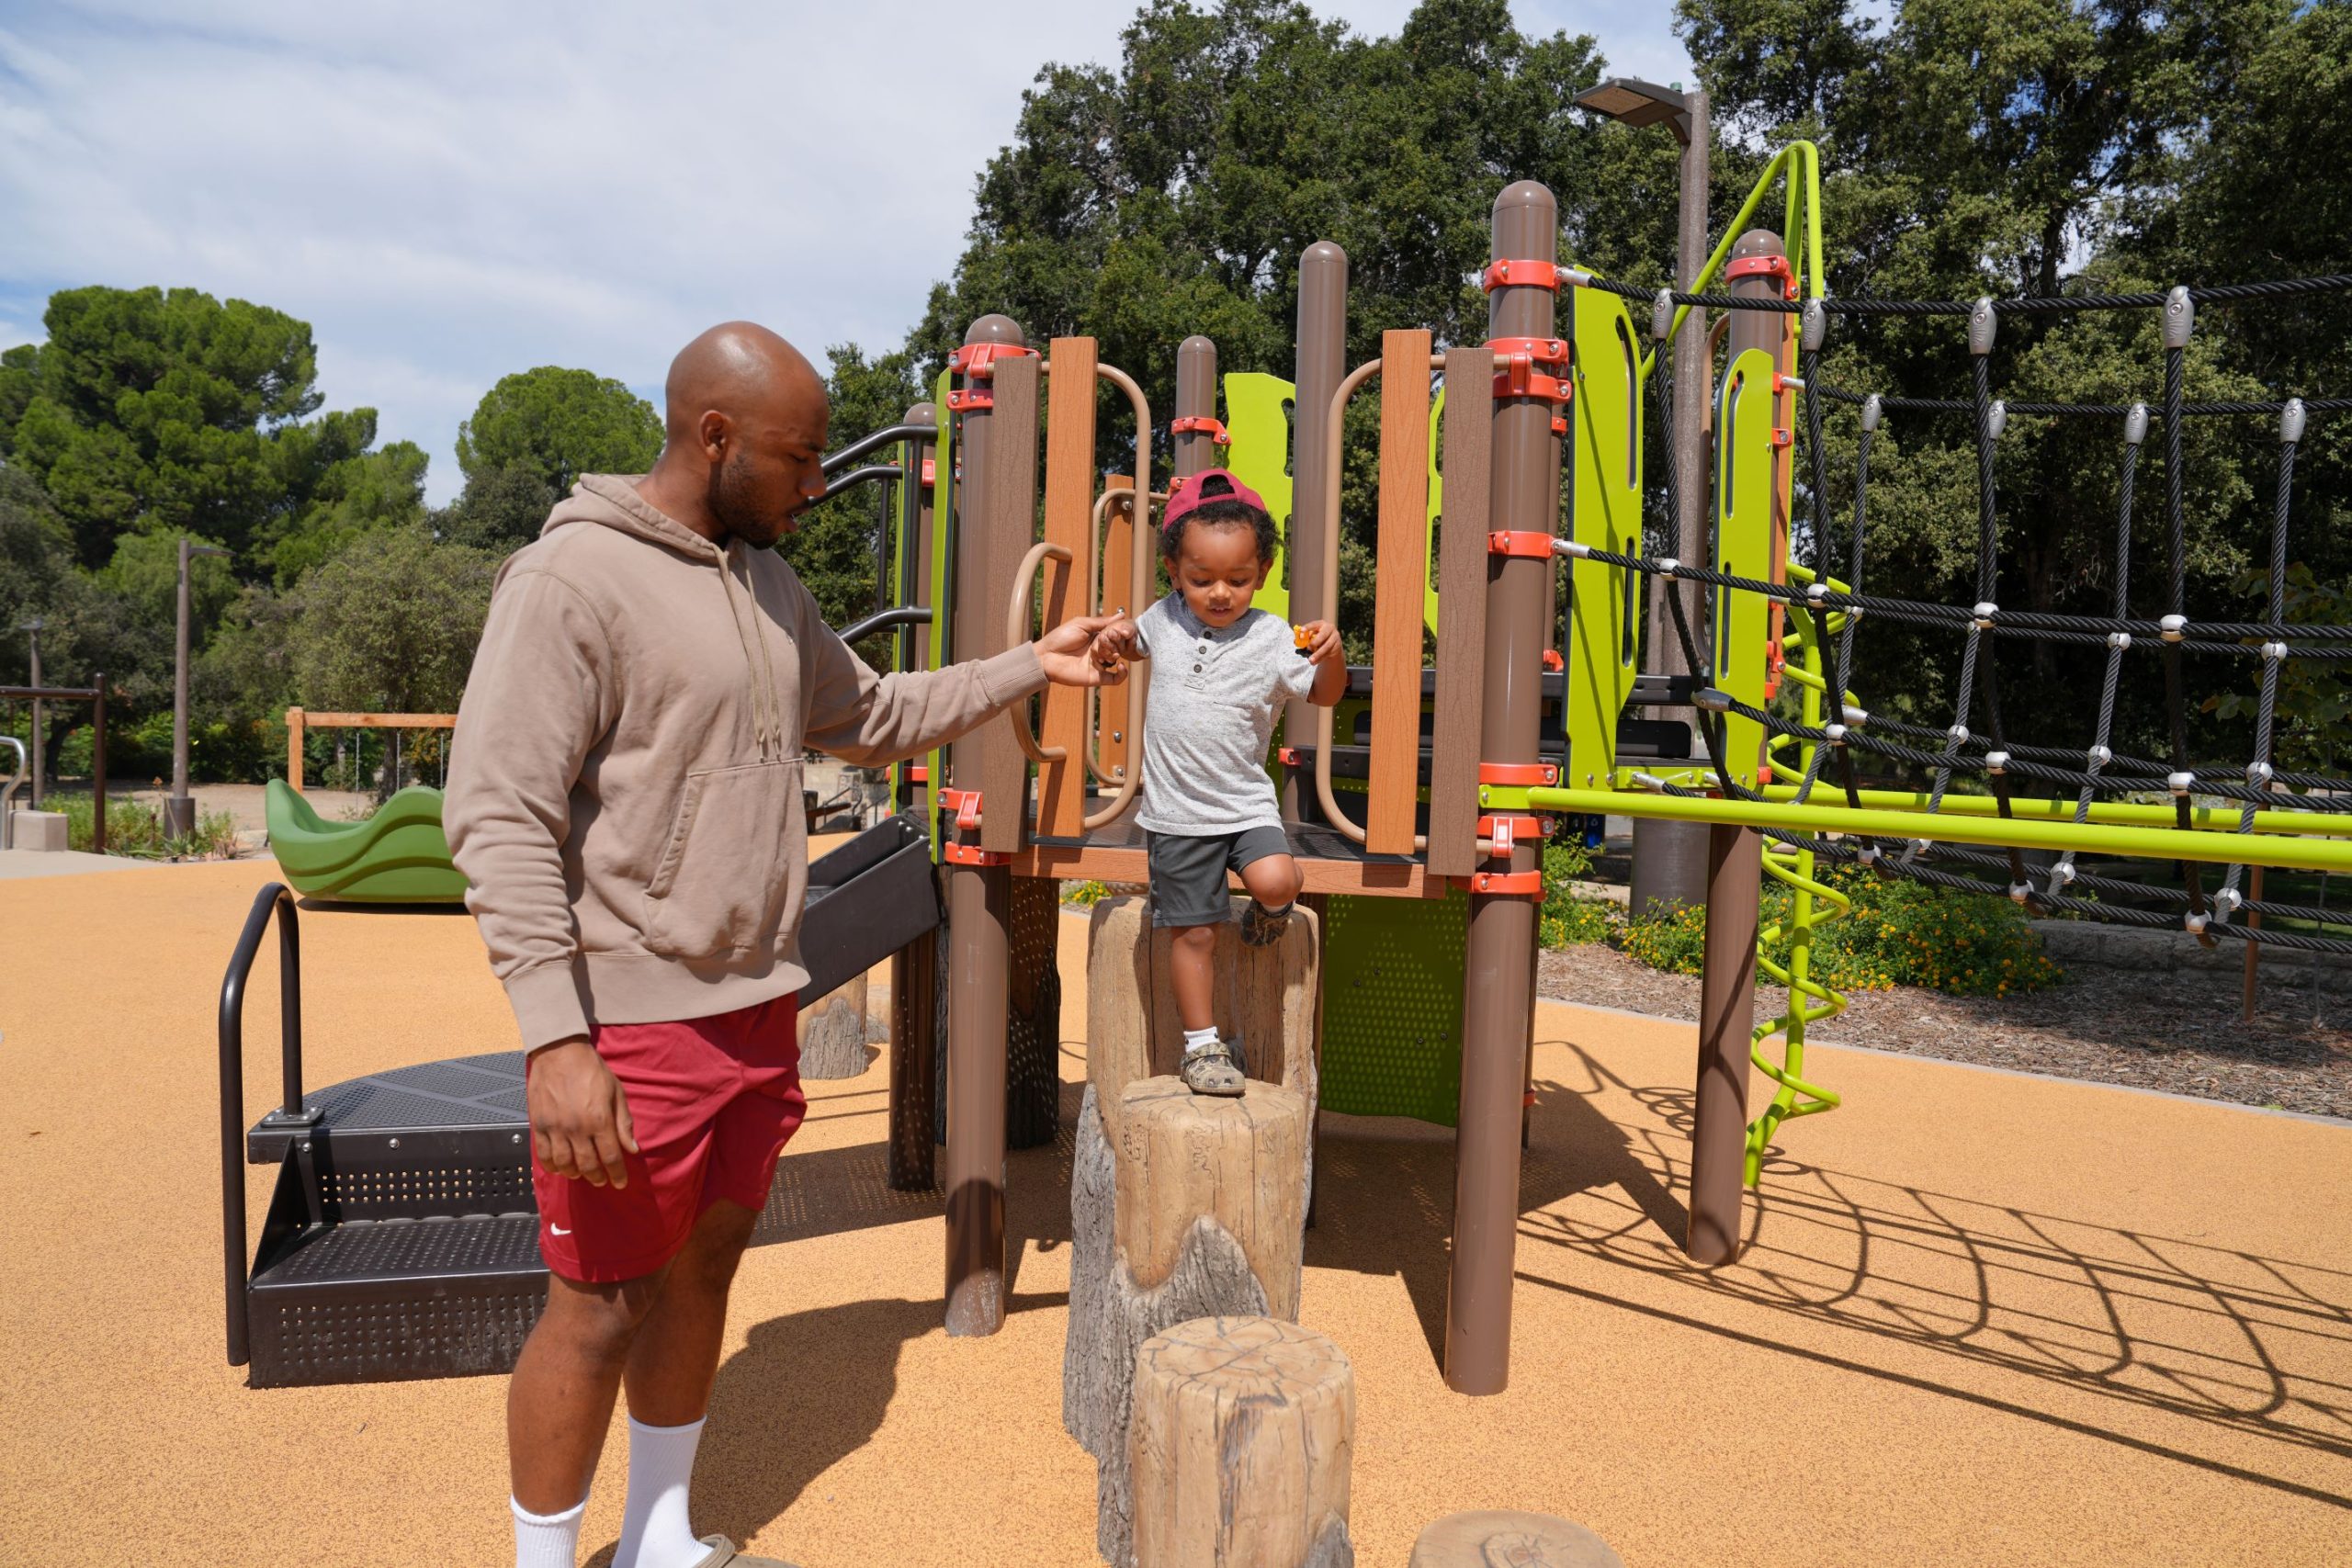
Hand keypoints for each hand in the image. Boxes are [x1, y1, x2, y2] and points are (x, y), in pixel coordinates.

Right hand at [526, 1038, 638, 1187]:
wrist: (560, 1052)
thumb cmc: (592, 1069)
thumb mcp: (616, 1092)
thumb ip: (623, 1122)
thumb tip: (632, 1148)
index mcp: (599, 1120)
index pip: (610, 1157)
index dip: (617, 1174)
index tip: (620, 1183)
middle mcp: (576, 1128)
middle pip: (588, 1165)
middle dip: (597, 1177)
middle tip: (602, 1180)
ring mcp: (555, 1128)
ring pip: (565, 1164)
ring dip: (575, 1174)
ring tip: (582, 1174)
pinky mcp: (539, 1125)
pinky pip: (544, 1154)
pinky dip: (552, 1166)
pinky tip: (560, 1168)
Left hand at [1035, 614, 1127, 686]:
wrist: (1046, 657)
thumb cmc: (1060, 638)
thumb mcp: (1081, 624)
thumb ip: (1101, 621)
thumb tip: (1121, 615)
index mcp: (1096, 637)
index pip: (1115, 633)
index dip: (1121, 631)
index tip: (1123, 628)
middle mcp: (1100, 650)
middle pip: (1118, 645)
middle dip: (1118, 641)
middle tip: (1111, 638)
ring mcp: (1099, 664)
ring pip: (1117, 659)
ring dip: (1116, 653)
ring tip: (1107, 650)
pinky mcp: (1097, 677)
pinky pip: (1115, 679)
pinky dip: (1123, 674)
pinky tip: (1121, 665)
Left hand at [1297, 619, 1341, 665]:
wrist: (1332, 644)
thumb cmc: (1318, 638)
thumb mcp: (1312, 636)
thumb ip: (1305, 638)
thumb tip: (1296, 641)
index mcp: (1321, 624)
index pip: (1314, 624)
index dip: (1308, 627)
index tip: (1301, 631)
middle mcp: (1330, 629)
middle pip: (1323, 635)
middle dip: (1314, 642)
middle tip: (1308, 649)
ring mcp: (1335, 638)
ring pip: (1326, 647)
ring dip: (1318, 654)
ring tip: (1310, 660)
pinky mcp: (1337, 647)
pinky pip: (1328, 653)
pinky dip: (1320, 658)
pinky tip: (1314, 662)